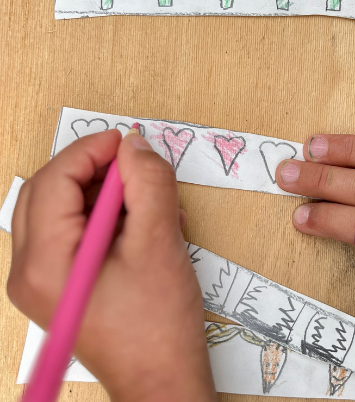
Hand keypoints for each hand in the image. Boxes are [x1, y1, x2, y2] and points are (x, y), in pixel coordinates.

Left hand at [7, 131, 216, 400]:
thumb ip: (149, 185)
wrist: (162, 381)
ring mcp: (40, 282)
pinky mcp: (59, 288)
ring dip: (100, 195)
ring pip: (60, 213)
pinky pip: (71, 236)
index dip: (91, 151)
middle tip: (134, 164)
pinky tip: (141, 226)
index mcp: (45, 261)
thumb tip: (137, 146)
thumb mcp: (160, 244)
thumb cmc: (159, 324)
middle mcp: (28, 271)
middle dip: (92, 170)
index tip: (127, 140)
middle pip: (48, 193)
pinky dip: (103, 220)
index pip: (53, 181)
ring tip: (147, 201)